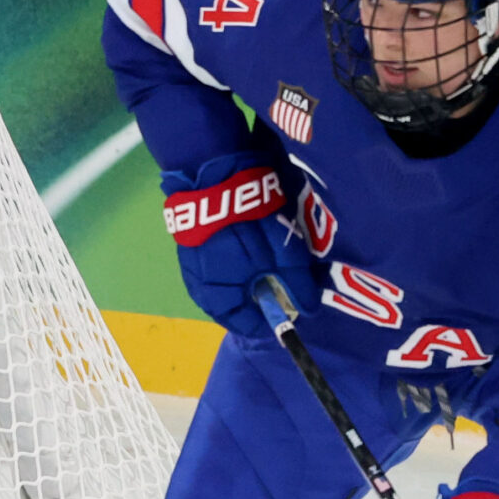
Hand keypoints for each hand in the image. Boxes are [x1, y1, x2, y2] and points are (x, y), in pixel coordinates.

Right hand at [161, 155, 317, 338]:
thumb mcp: (284, 254)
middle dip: (259, 298)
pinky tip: (246, 246)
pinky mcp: (190, 245)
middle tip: (281, 281)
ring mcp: (191, 266)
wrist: (213, 173)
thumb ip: (298, 285)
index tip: (292, 306)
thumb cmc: (250, 220)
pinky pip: (214, 267)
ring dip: (245, 280)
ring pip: (223, 286)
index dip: (274, 318)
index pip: (248, 326)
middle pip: (234, 307)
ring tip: (265, 262)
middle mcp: (199, 288)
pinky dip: (232, 263)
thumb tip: (309, 310)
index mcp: (219, 298)